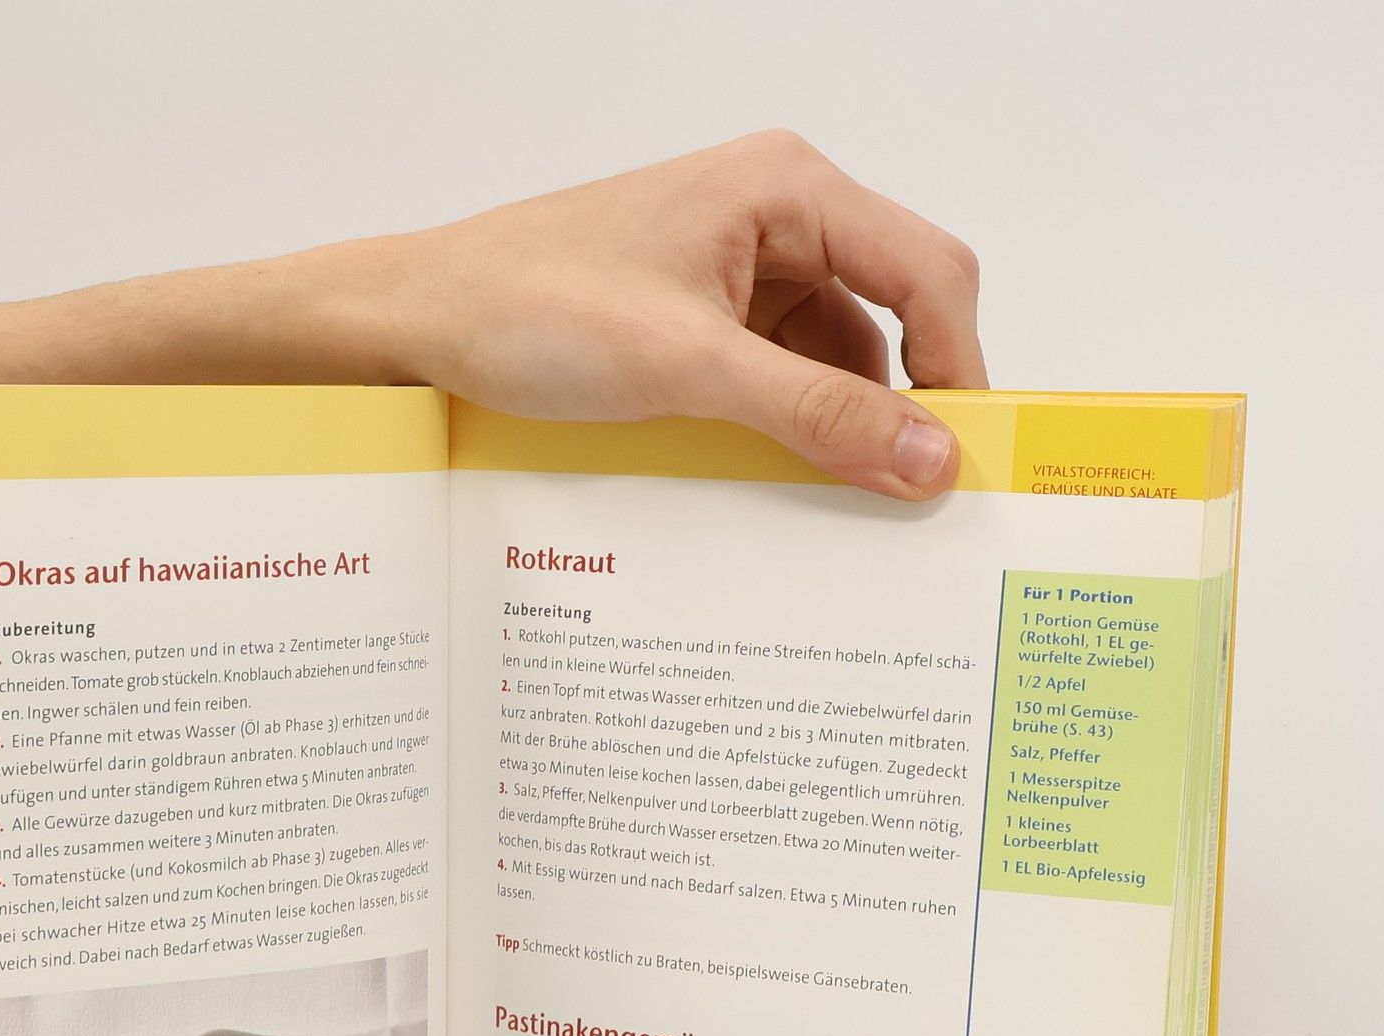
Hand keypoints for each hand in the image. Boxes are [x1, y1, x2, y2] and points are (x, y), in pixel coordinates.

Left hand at [388, 130, 985, 498]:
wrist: (422, 322)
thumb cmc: (531, 307)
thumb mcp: (689, 368)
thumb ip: (815, 413)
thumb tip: (928, 458)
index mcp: (788, 188)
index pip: (927, 270)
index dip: (959, 366)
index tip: (960, 460)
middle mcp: (777, 216)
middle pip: (892, 313)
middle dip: (900, 402)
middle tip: (905, 496)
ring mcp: (740, 269)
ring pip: (837, 356)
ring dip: (836, 426)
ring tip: (831, 500)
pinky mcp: (706, 318)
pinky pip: (781, 375)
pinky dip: (787, 428)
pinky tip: (774, 479)